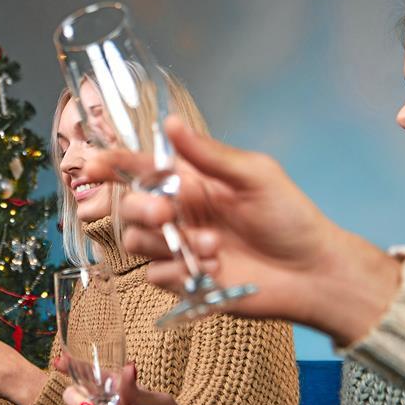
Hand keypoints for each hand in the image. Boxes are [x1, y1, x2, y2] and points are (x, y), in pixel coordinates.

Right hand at [81, 117, 400, 345]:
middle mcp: (179, 213)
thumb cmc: (291, 218)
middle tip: (166, 216)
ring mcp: (179, 248)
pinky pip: (155, 276)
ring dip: (171, 245)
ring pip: (136, 243)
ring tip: (215, 247)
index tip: (92, 165)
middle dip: (140, 209)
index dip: (111, 164)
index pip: (140, 169)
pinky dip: (180, 273)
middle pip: (128, 207)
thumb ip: (209, 155)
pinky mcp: (183, 281)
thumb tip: (170, 123)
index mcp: (192, 182)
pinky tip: (215, 269)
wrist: (312, 272)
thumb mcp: (256, 176)